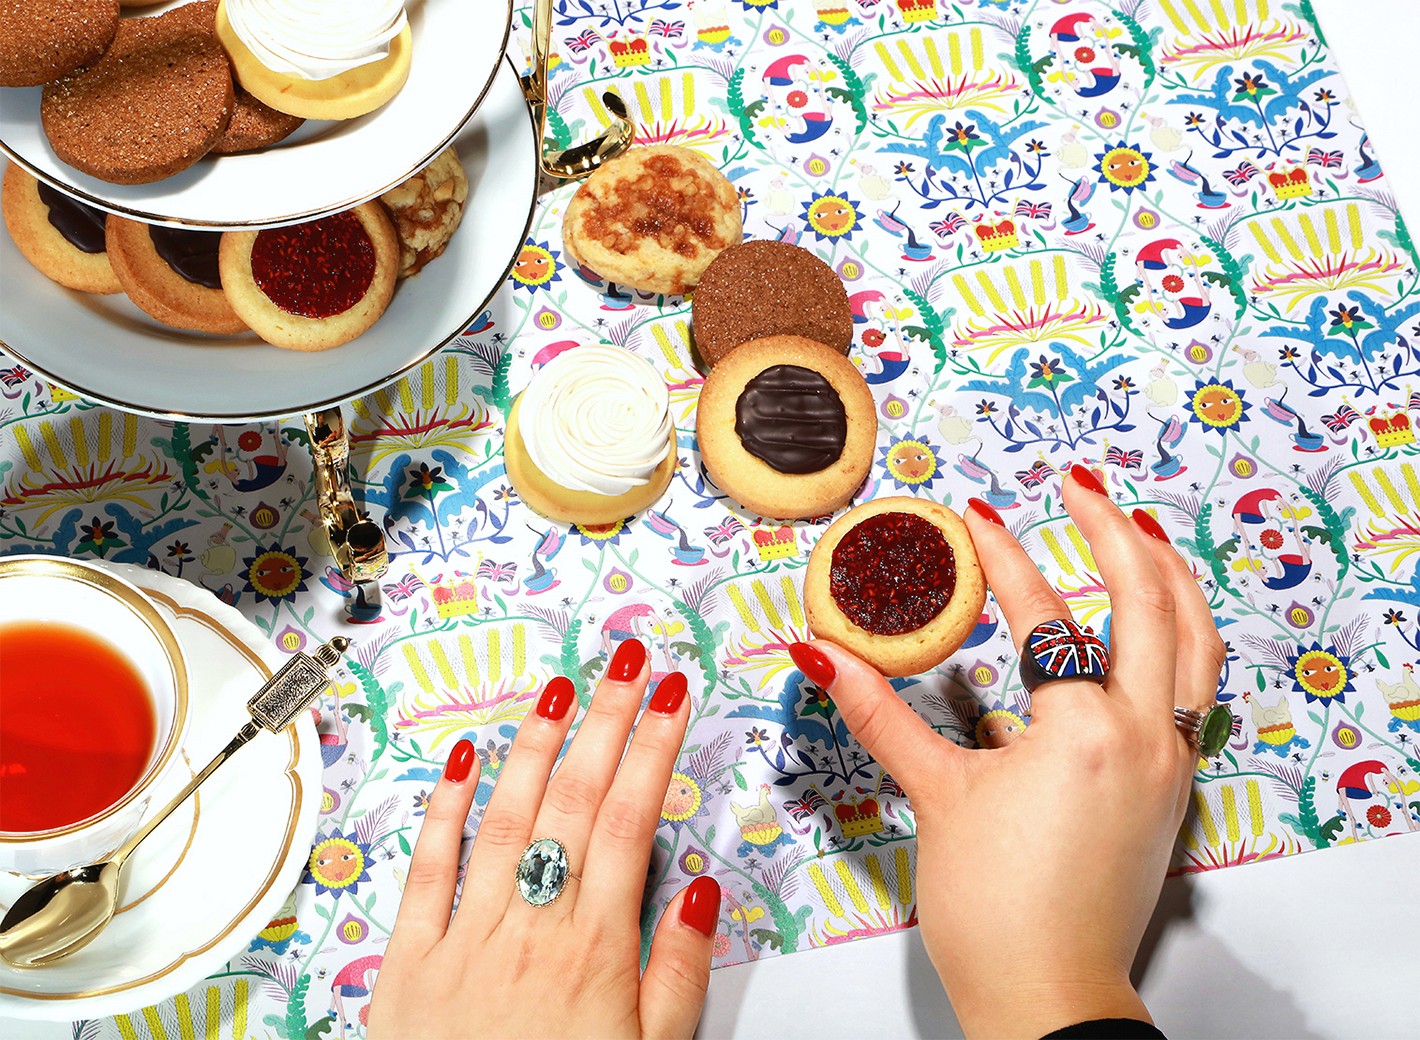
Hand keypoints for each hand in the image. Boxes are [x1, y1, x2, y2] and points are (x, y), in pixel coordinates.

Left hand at [368, 640, 719, 1038]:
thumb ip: (675, 974)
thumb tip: (696, 888)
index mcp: (594, 949)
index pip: (632, 820)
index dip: (654, 747)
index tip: (672, 696)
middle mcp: (530, 925)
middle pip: (575, 800)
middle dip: (607, 720)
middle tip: (628, 662)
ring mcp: (466, 935)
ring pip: (505, 815)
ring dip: (536, 745)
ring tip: (562, 689)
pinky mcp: (410, 958)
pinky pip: (427, 868)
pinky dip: (441, 809)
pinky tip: (458, 761)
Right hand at [791, 468, 1224, 1037]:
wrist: (1047, 994)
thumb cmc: (996, 910)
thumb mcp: (935, 794)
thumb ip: (879, 711)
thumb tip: (822, 653)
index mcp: (1084, 731)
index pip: (1044, 615)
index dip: (1004, 558)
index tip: (976, 520)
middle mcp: (1145, 736)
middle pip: (1152, 600)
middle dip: (1112, 531)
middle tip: (1076, 488)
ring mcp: (1170, 761)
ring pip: (1196, 641)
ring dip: (1168, 576)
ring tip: (1136, 531)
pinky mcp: (1174, 787)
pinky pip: (1195, 687)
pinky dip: (1180, 637)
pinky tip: (1151, 626)